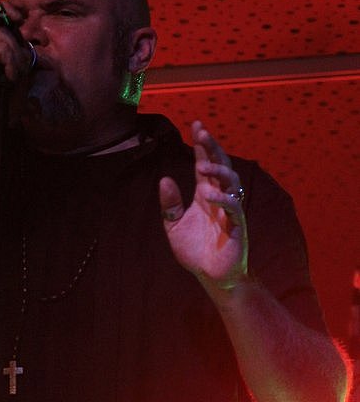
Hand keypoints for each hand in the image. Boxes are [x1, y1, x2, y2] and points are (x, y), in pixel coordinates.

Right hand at [0, 0, 32, 142]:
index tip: (19, 16)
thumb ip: (18, 54)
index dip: (5, 8)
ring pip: (2, 34)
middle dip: (11, 21)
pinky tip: (10, 79)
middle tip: (19, 36)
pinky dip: (11, 64)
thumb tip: (26, 38)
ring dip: (16, 55)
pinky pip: (0, 49)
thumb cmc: (3, 103)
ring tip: (14, 75)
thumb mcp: (17, 73)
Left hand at [159, 121, 247, 289]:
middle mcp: (219, 197)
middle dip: (212, 148)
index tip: (195, 125)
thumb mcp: (174, 226)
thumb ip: (170, 205)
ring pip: (230, 181)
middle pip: (219, 165)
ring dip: (218, 170)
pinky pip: (233, 207)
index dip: (201, 145)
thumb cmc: (195, 250)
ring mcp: (230, 210)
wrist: (211, 276)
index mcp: (205, 194)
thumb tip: (164, 179)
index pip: (204, 163)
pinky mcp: (237, 225)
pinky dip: (223, 198)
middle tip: (202, 133)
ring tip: (203, 164)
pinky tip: (209, 193)